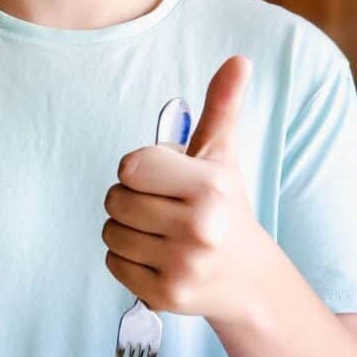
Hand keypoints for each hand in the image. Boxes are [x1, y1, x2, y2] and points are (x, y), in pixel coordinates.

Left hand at [102, 56, 277, 323]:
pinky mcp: (166, 296)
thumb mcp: (222, 155)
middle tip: (161, 208)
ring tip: (159, 232)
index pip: (130, 167)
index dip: (139, 170)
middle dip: (130, 199)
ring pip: (109, 232)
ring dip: (125, 229)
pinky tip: (156, 257)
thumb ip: (222, 105)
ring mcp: (182, 266)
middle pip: (114, 199)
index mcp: (209, 186)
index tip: (163, 178)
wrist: (247, 278)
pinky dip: (125, 259)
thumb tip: (238, 59)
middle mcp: (198, 228)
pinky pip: (112, 263)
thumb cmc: (225, 205)